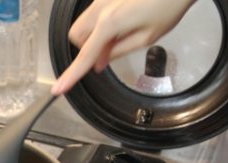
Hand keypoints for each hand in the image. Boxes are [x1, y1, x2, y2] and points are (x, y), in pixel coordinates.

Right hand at [51, 0, 194, 94]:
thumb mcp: (147, 38)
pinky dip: (101, 24)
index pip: (85, 56)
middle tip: (108, 52)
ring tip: (119, 36)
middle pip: (76, 37)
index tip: (58, 89)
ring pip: (82, 24)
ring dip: (93, 36)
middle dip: (86, 47)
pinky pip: (93, 14)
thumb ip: (118, 51)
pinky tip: (123, 22)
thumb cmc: (168, 6)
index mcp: (109, 24)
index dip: (72, 75)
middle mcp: (99, 8)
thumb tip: (99, 63)